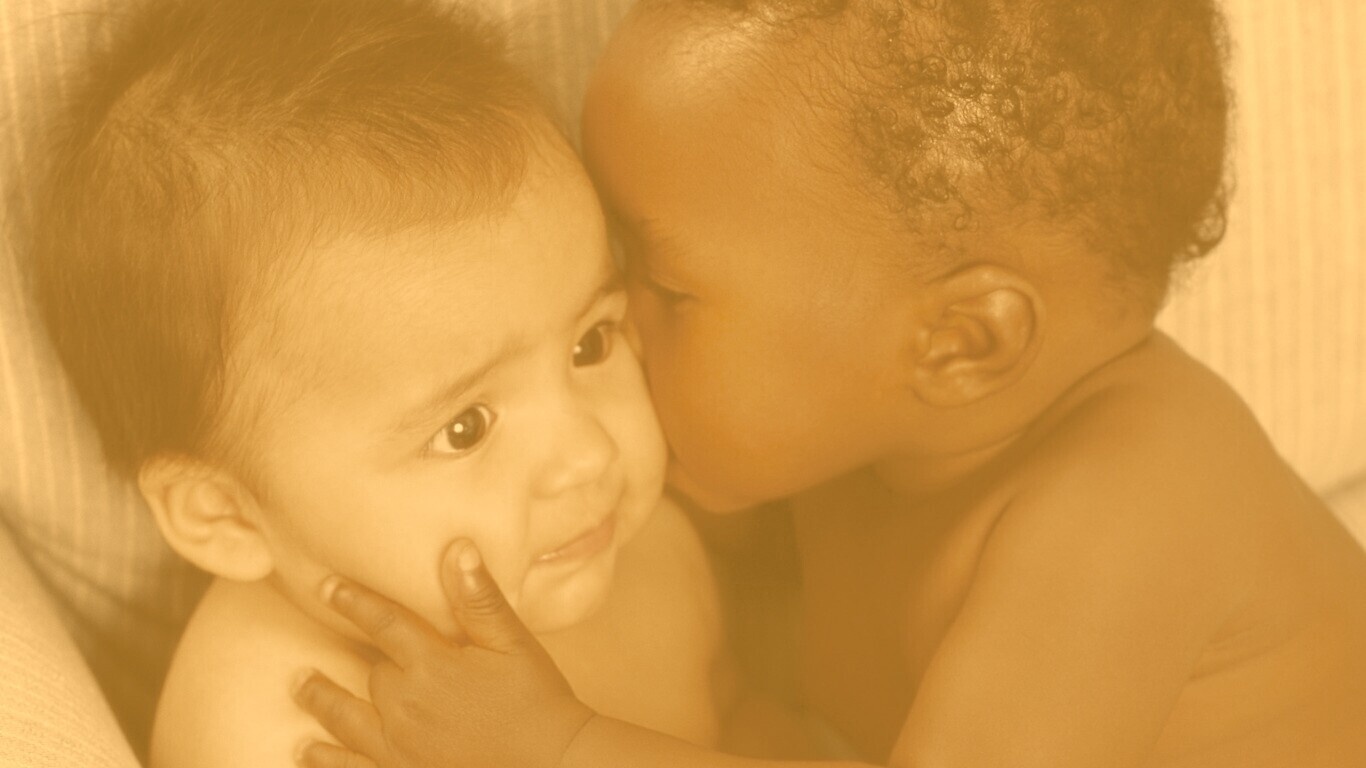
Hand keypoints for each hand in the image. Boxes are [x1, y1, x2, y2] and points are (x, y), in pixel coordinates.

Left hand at [292, 541, 595, 767]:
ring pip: (346, 718)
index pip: (383, 624)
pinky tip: (307, 752)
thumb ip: (480, 599)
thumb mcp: (513, 643)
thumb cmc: (537, 700)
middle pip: (370, 673)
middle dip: (355, 657)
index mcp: (433, 665)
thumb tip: (457, 548)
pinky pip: (352, 767)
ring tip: (300, 686)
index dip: (354, 601)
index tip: (327, 586)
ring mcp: (400, 747)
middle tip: (330, 642)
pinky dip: (327, 759)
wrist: (552, 764)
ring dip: (321, 700)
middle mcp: (406, 706)